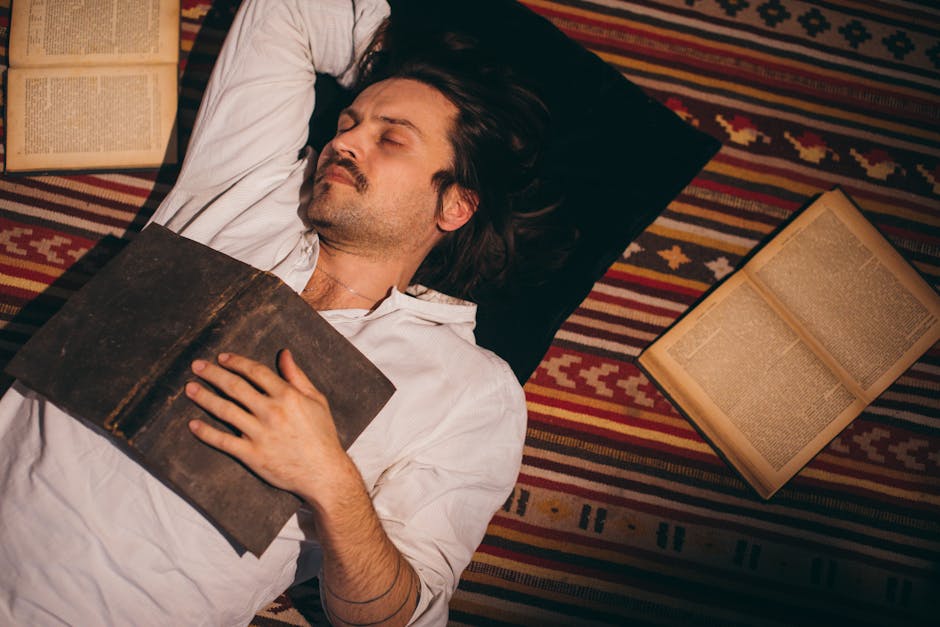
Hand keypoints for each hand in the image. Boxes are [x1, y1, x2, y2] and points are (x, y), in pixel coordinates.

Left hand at [185, 350, 345, 499]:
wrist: (324, 473)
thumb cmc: (322, 435)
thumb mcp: (316, 400)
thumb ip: (297, 376)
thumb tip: (284, 354)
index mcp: (287, 396)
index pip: (255, 372)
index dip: (236, 362)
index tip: (222, 357)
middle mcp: (271, 412)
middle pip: (235, 387)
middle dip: (213, 374)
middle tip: (197, 366)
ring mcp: (260, 434)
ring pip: (225, 410)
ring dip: (204, 397)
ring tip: (190, 388)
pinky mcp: (252, 455)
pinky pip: (223, 441)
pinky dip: (206, 433)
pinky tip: (193, 424)